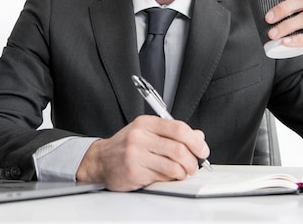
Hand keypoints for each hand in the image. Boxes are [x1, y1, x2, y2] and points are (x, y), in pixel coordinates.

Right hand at [75, 115, 209, 190]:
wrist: (100, 160)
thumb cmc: (125, 146)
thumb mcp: (147, 132)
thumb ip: (172, 133)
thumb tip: (198, 136)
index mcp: (146, 123)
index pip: (178, 128)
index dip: (195, 141)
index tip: (202, 150)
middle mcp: (140, 136)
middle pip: (178, 148)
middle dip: (192, 160)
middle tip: (194, 165)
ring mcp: (136, 154)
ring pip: (173, 165)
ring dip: (184, 172)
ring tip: (183, 173)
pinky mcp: (134, 171)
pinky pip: (162, 177)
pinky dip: (171, 179)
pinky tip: (168, 177)